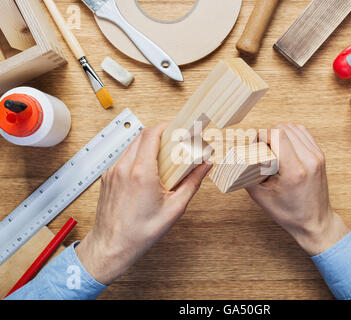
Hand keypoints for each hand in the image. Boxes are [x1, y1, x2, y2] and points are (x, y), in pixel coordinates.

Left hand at [75, 124, 211, 283]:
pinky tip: (147, 171)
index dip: (166, 127)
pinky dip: (137, 157)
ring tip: (162, 158)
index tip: (177, 129)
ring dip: (148, 146)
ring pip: (132, 146)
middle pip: (142, 136)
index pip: (152, 135)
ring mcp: (113, 172)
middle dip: (160, 135)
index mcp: (141, 173)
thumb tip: (205, 166)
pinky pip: (124, 158)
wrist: (111, 246)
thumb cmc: (140, 233)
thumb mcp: (174, 209)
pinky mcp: (107, 177)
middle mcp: (124, 168)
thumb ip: (192, 183)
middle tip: (174, 143)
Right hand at [246, 124, 349, 255]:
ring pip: (294, 127)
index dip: (262, 136)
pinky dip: (291, 135)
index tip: (256, 146)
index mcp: (294, 170)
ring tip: (273, 148)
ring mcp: (317, 156)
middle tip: (262, 149)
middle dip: (269, 134)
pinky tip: (284, 146)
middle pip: (284, 128)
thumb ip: (246, 174)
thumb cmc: (289, 213)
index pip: (277, 135)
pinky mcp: (320, 155)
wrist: (315, 222)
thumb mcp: (260, 196)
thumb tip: (234, 158)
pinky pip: (303, 133)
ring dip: (280, 133)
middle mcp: (309, 160)